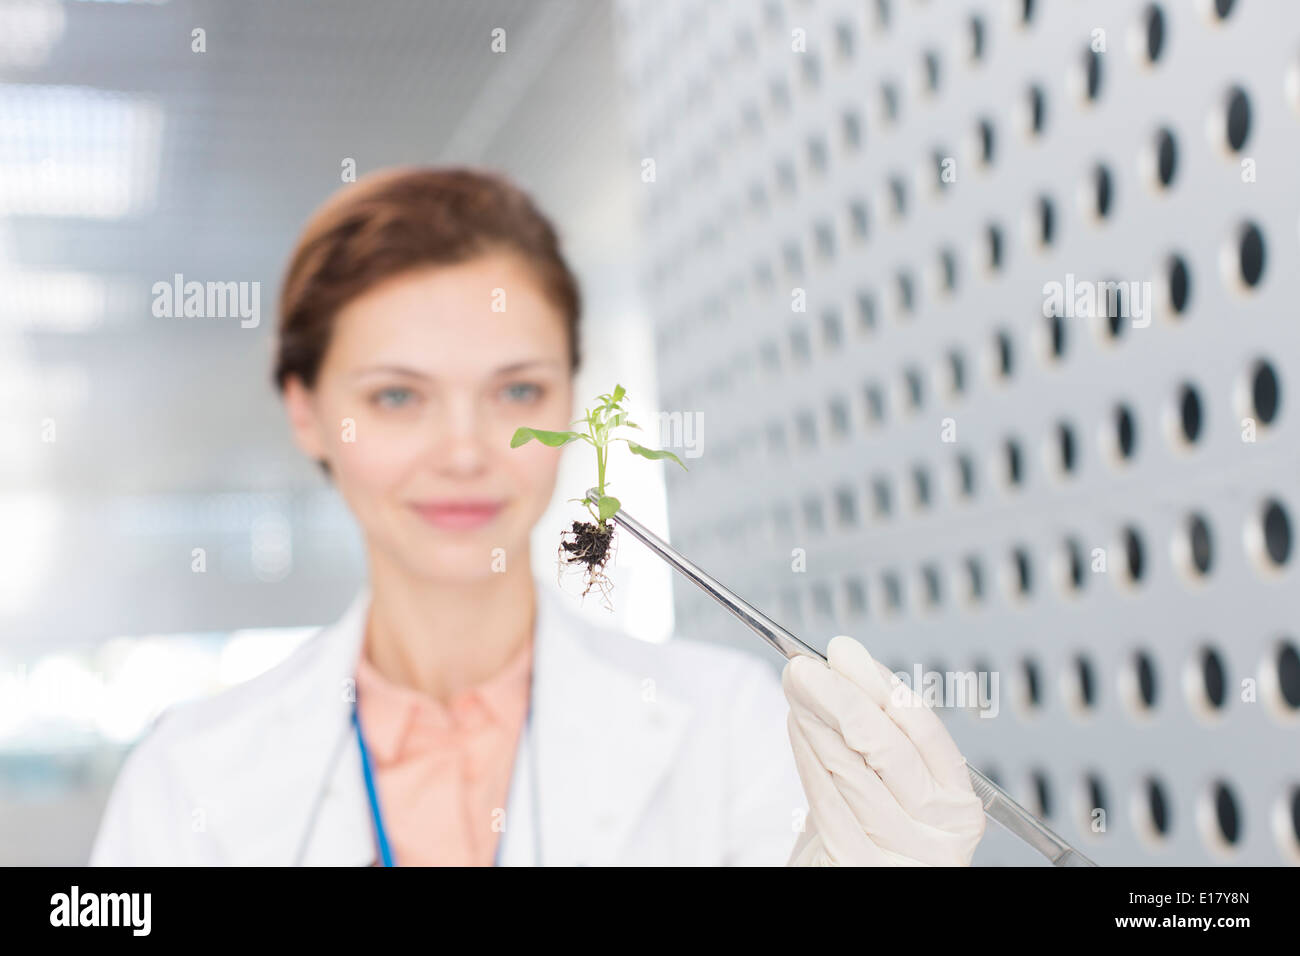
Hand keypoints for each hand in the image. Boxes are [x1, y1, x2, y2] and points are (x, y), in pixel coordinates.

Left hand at [782, 636, 985, 865]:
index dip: (880, 684)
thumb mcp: (883, 789)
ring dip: (816, 718)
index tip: (845, 652)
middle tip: (806, 666)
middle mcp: (939, 834)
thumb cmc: (866, 840)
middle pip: (888, 745)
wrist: (845, 880)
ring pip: (852, 767)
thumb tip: (838, 670)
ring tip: (795, 686)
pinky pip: (825, 797)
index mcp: (958, 807)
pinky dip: (806, 753)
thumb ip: (872, 740)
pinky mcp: (858, 865)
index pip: (923, 730)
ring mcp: (902, 854)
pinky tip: (796, 724)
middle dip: (841, 695)